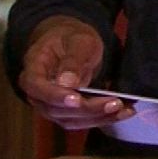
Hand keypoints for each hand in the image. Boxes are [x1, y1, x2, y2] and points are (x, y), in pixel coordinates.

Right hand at [18, 15, 132, 129]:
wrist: (70, 43)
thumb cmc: (71, 38)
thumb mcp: (78, 40)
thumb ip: (72, 60)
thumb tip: (67, 83)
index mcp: (33, 69)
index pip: (37, 87)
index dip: (55, 96)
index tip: (76, 100)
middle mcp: (37, 93)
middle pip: (56, 109)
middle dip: (87, 109)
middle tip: (114, 103)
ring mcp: (49, 105)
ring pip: (69, 119)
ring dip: (97, 117)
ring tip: (124, 110)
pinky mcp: (64, 113)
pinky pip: (80, 120)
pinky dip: (101, 118)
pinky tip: (122, 113)